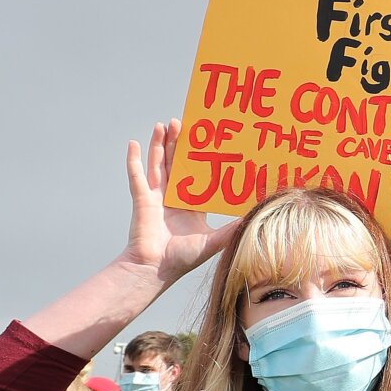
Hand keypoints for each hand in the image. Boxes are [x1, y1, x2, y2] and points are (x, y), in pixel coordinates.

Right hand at [121, 120, 240, 285]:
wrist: (156, 269)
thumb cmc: (183, 258)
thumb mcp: (214, 240)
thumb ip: (233, 228)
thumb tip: (257, 217)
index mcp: (191, 205)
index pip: (197, 175)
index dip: (200, 158)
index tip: (206, 140)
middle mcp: (173, 198)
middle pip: (176, 163)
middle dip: (179, 143)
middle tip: (183, 122)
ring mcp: (156, 197)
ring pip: (158, 164)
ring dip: (160, 144)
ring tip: (163, 125)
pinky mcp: (142, 199)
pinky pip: (136, 176)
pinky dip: (133, 160)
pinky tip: (133, 143)